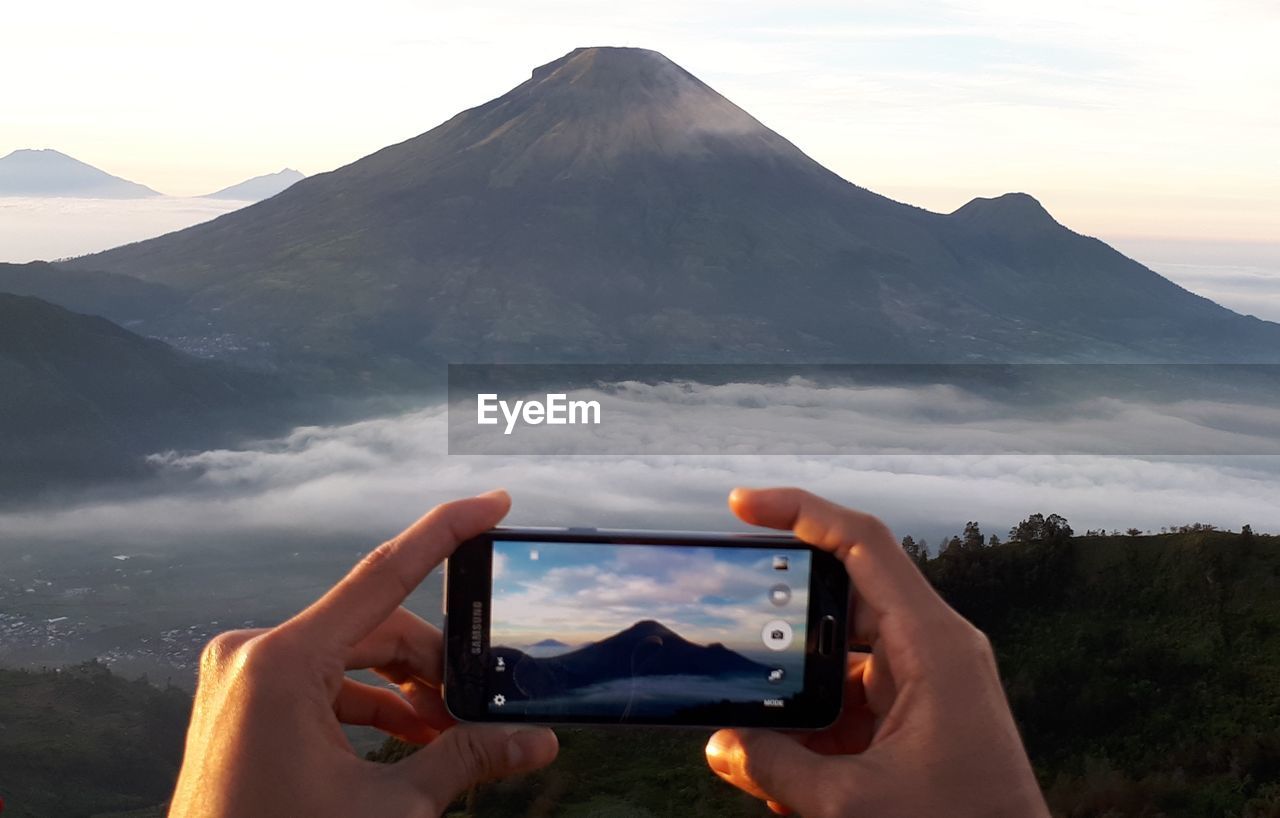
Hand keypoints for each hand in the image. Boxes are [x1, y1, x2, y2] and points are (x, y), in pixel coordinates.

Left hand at [168, 490, 557, 817]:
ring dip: (405, 688)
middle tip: (481, 702)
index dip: (447, 533)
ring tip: (450, 732)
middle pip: (374, 627)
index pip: (385, 575)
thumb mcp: (390, 809)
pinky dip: (368, 703)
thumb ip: (466, 760)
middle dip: (435, 663)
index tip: (493, 503)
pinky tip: (410, 736)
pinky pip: (319, 680)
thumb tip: (537, 741)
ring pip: (349, 654)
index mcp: (282, 664)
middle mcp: (252, 654)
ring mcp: (241, 676)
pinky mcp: (241, 699)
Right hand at [705, 488, 1048, 817]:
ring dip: (798, 693)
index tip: (743, 503)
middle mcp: (934, 649)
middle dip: (783, 622)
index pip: (862, 545)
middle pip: (842, 598)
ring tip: (759, 734)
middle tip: (731, 621)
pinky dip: (817, 728)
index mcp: (934, 644)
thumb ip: (774, 768)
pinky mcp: (920, 715)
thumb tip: (720, 743)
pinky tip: (789, 773)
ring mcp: (928, 681)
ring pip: (841, 658)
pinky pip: (854, 699)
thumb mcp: (851, 805)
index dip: (801, 511)